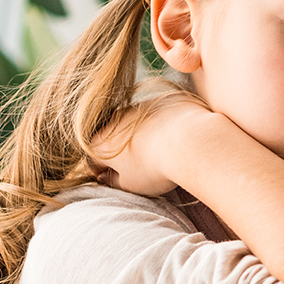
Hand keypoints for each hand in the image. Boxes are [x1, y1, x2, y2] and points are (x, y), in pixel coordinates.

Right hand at [91, 92, 214, 195]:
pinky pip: (162, 113)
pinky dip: (167, 124)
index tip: (121, 181)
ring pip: (138, 123)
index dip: (106, 173)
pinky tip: (181, 137)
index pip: (95, 161)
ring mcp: (141, 105)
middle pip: (116, 138)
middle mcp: (116, 118)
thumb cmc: (155, 168)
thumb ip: (114, 181)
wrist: (188, 141)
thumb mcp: (130, 185)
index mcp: (101, 142)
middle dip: (125, 153)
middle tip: (144, 169)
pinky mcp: (164, 99)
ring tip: (165, 153)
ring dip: (145, 136)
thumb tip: (107, 177)